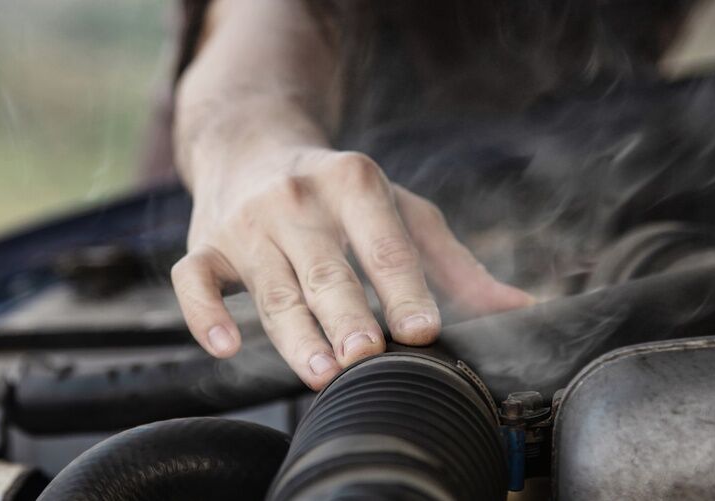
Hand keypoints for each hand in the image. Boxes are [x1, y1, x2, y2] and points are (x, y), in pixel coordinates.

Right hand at [171, 147, 532, 388]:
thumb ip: (454, 265)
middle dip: (346, 313)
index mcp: (353, 181)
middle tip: (366, 355)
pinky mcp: (204, 246)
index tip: (424, 330)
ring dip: (294, 333)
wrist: (249, 145)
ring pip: (270, 286)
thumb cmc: (338, 192)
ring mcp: (246, 223)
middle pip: (324, 268)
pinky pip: (193, 281)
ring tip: (321, 373)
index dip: (404, 287)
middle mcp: (296, 198)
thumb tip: (521, 310)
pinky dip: (204, 314)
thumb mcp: (401, 210)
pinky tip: (226, 346)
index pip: (383, 241)